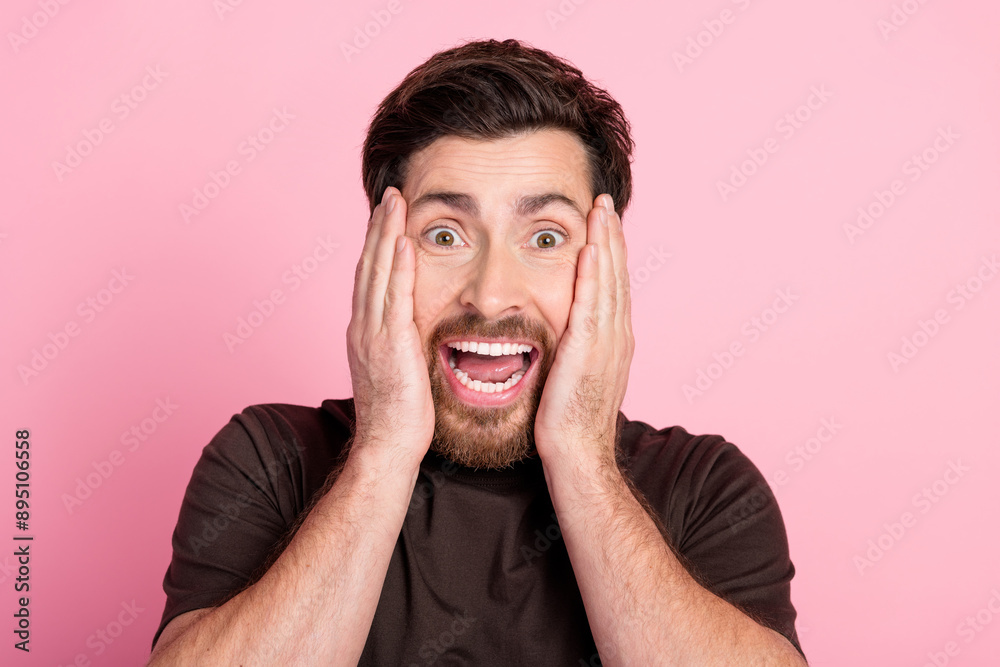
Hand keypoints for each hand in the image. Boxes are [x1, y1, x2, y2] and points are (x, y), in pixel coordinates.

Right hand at [346, 187, 434, 469]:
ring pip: (378, 274)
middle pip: (369, 265)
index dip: (379, 244)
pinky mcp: (389, 345)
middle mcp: (363, 327)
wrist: (388, 446)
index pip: (372, 277)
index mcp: (365, 331)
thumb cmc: (400, 417)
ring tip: (396, 202)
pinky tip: (405, 243)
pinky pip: (394, 299)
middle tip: (390, 195)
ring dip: (387, 235)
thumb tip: (417, 328)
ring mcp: (372, 334)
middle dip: (380, 228)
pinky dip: (399, 268)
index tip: (389, 217)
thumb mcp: (399, 369)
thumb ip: (403, 342)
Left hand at [533, 194, 633, 469]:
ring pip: (609, 281)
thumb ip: (575, 350)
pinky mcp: (590, 349)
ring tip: (600, 210)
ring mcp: (608, 342)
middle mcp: (617, 336)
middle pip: (617, 275)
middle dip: (611, 236)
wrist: (577, 455)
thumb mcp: (575, 377)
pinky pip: (593, 302)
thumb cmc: (570, 424)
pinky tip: (590, 247)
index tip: (602, 223)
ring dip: (605, 243)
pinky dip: (594, 272)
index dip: (609, 252)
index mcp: (614, 341)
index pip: (613, 286)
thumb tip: (562, 336)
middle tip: (604, 202)